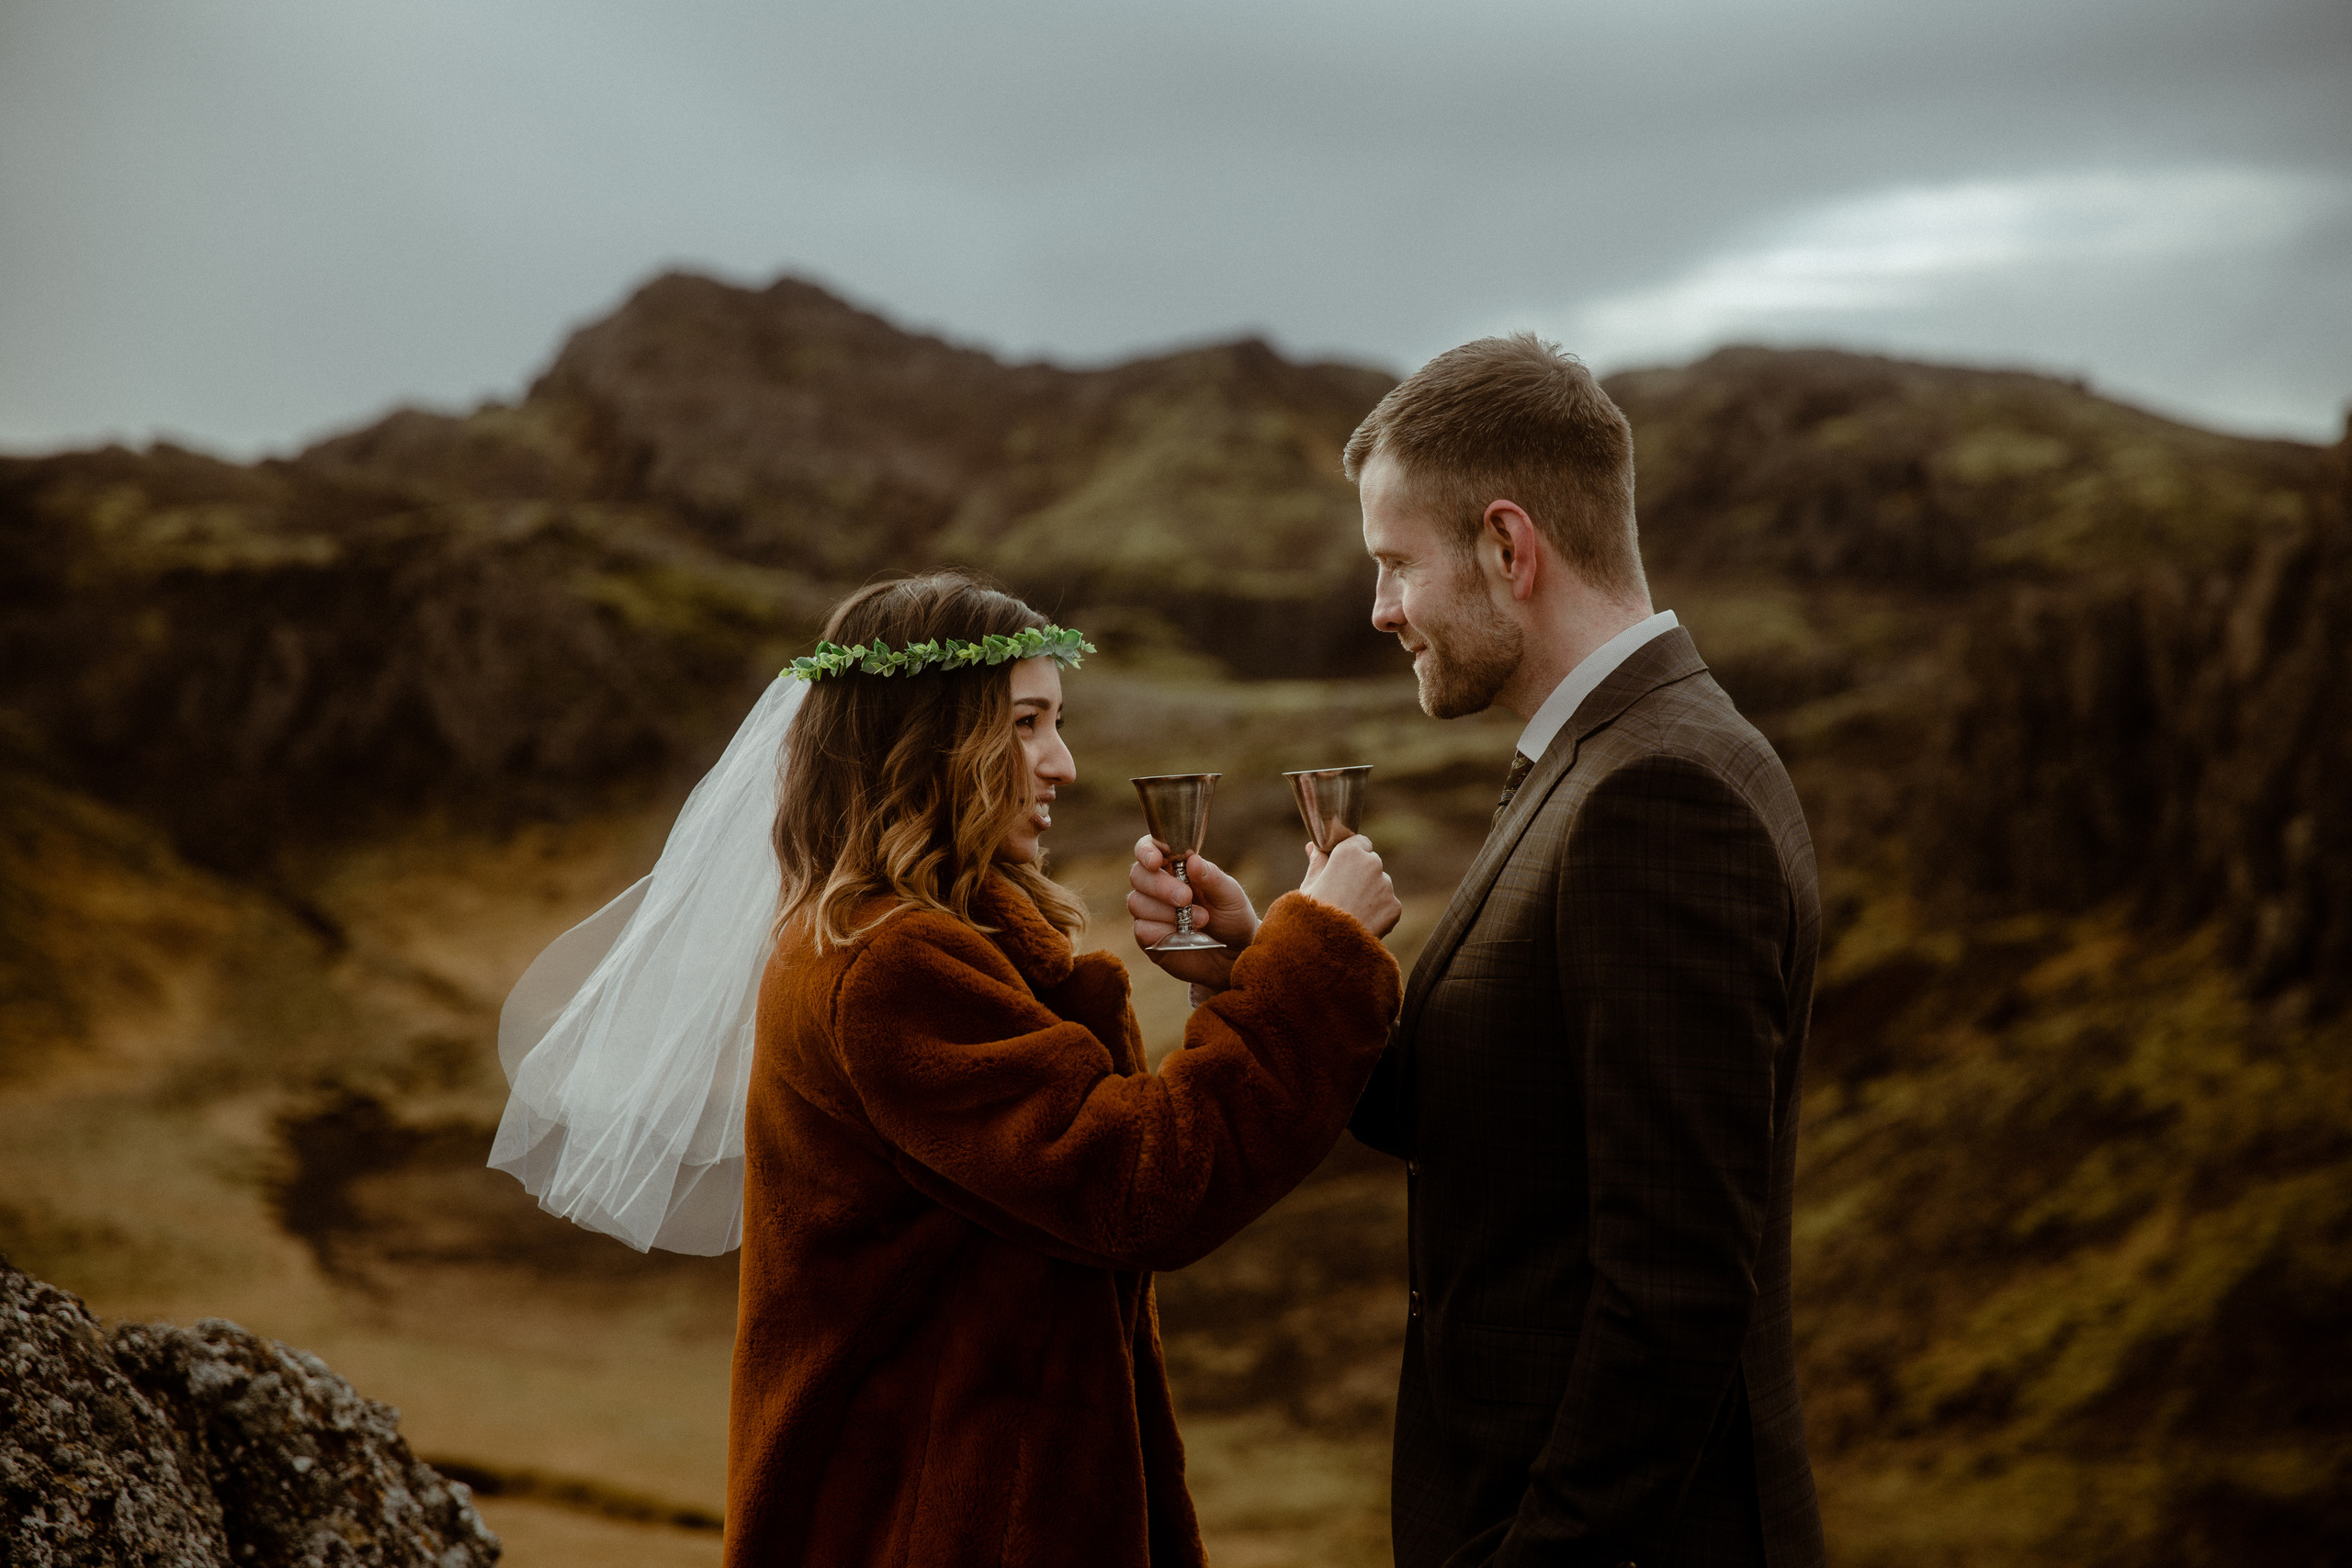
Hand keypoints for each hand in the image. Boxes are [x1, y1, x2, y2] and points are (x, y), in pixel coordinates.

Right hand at [1127, 835, 1259, 988]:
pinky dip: (1162, 931)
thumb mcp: (1230, 896)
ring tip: (1201, 920)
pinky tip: (1184, 935)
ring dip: (1167, 912)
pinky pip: (1142, 929)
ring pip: (1137, 902)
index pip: (1148, 849)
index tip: (1155, 861)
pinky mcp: (1149, 938)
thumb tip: (1193, 860)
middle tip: (1187, 897)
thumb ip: (1212, 878)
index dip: (1146, 852)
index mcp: (1175, 867)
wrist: (1236, 955)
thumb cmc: (1233, 918)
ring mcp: (1150, 913)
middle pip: (1138, 875)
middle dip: (1160, 886)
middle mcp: (1157, 887)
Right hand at [1299, 834, 1400, 938]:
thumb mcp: (1309, 885)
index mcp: (1349, 852)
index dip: (1350, 855)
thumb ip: (1317, 862)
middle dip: (1362, 874)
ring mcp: (1386, 885)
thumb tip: (1312, 847)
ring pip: (1380, 885)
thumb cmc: (1311, 913)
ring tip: (1350, 912)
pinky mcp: (1394, 906)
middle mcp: (1373, 863)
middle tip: (1343, 893)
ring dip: (1370, 893)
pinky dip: (1377, 913)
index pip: (1359, 842)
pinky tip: (1360, 923)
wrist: (1326, 947)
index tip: (1341, 867)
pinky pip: (1386, 905)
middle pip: (1371, 863)